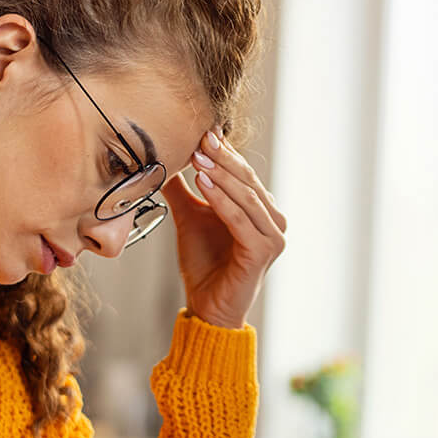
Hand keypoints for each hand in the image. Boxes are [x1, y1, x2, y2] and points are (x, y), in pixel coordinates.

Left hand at [163, 127, 286, 329]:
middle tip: (200, 139)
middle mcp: (273, 220)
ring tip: (198, 158)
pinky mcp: (264, 251)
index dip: (223, 152)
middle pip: (247, 180)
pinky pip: (240, 219)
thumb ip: (183, 190)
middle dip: (223, 158)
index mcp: (261, 209)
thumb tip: (164, 160)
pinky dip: (221, 200)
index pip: (243, 173)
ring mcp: (273, 236)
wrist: (208, 305)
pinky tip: (203, 184)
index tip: (201, 132)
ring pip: (246, 196)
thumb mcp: (190, 218)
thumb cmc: (204, 264)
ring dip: (222, 175)